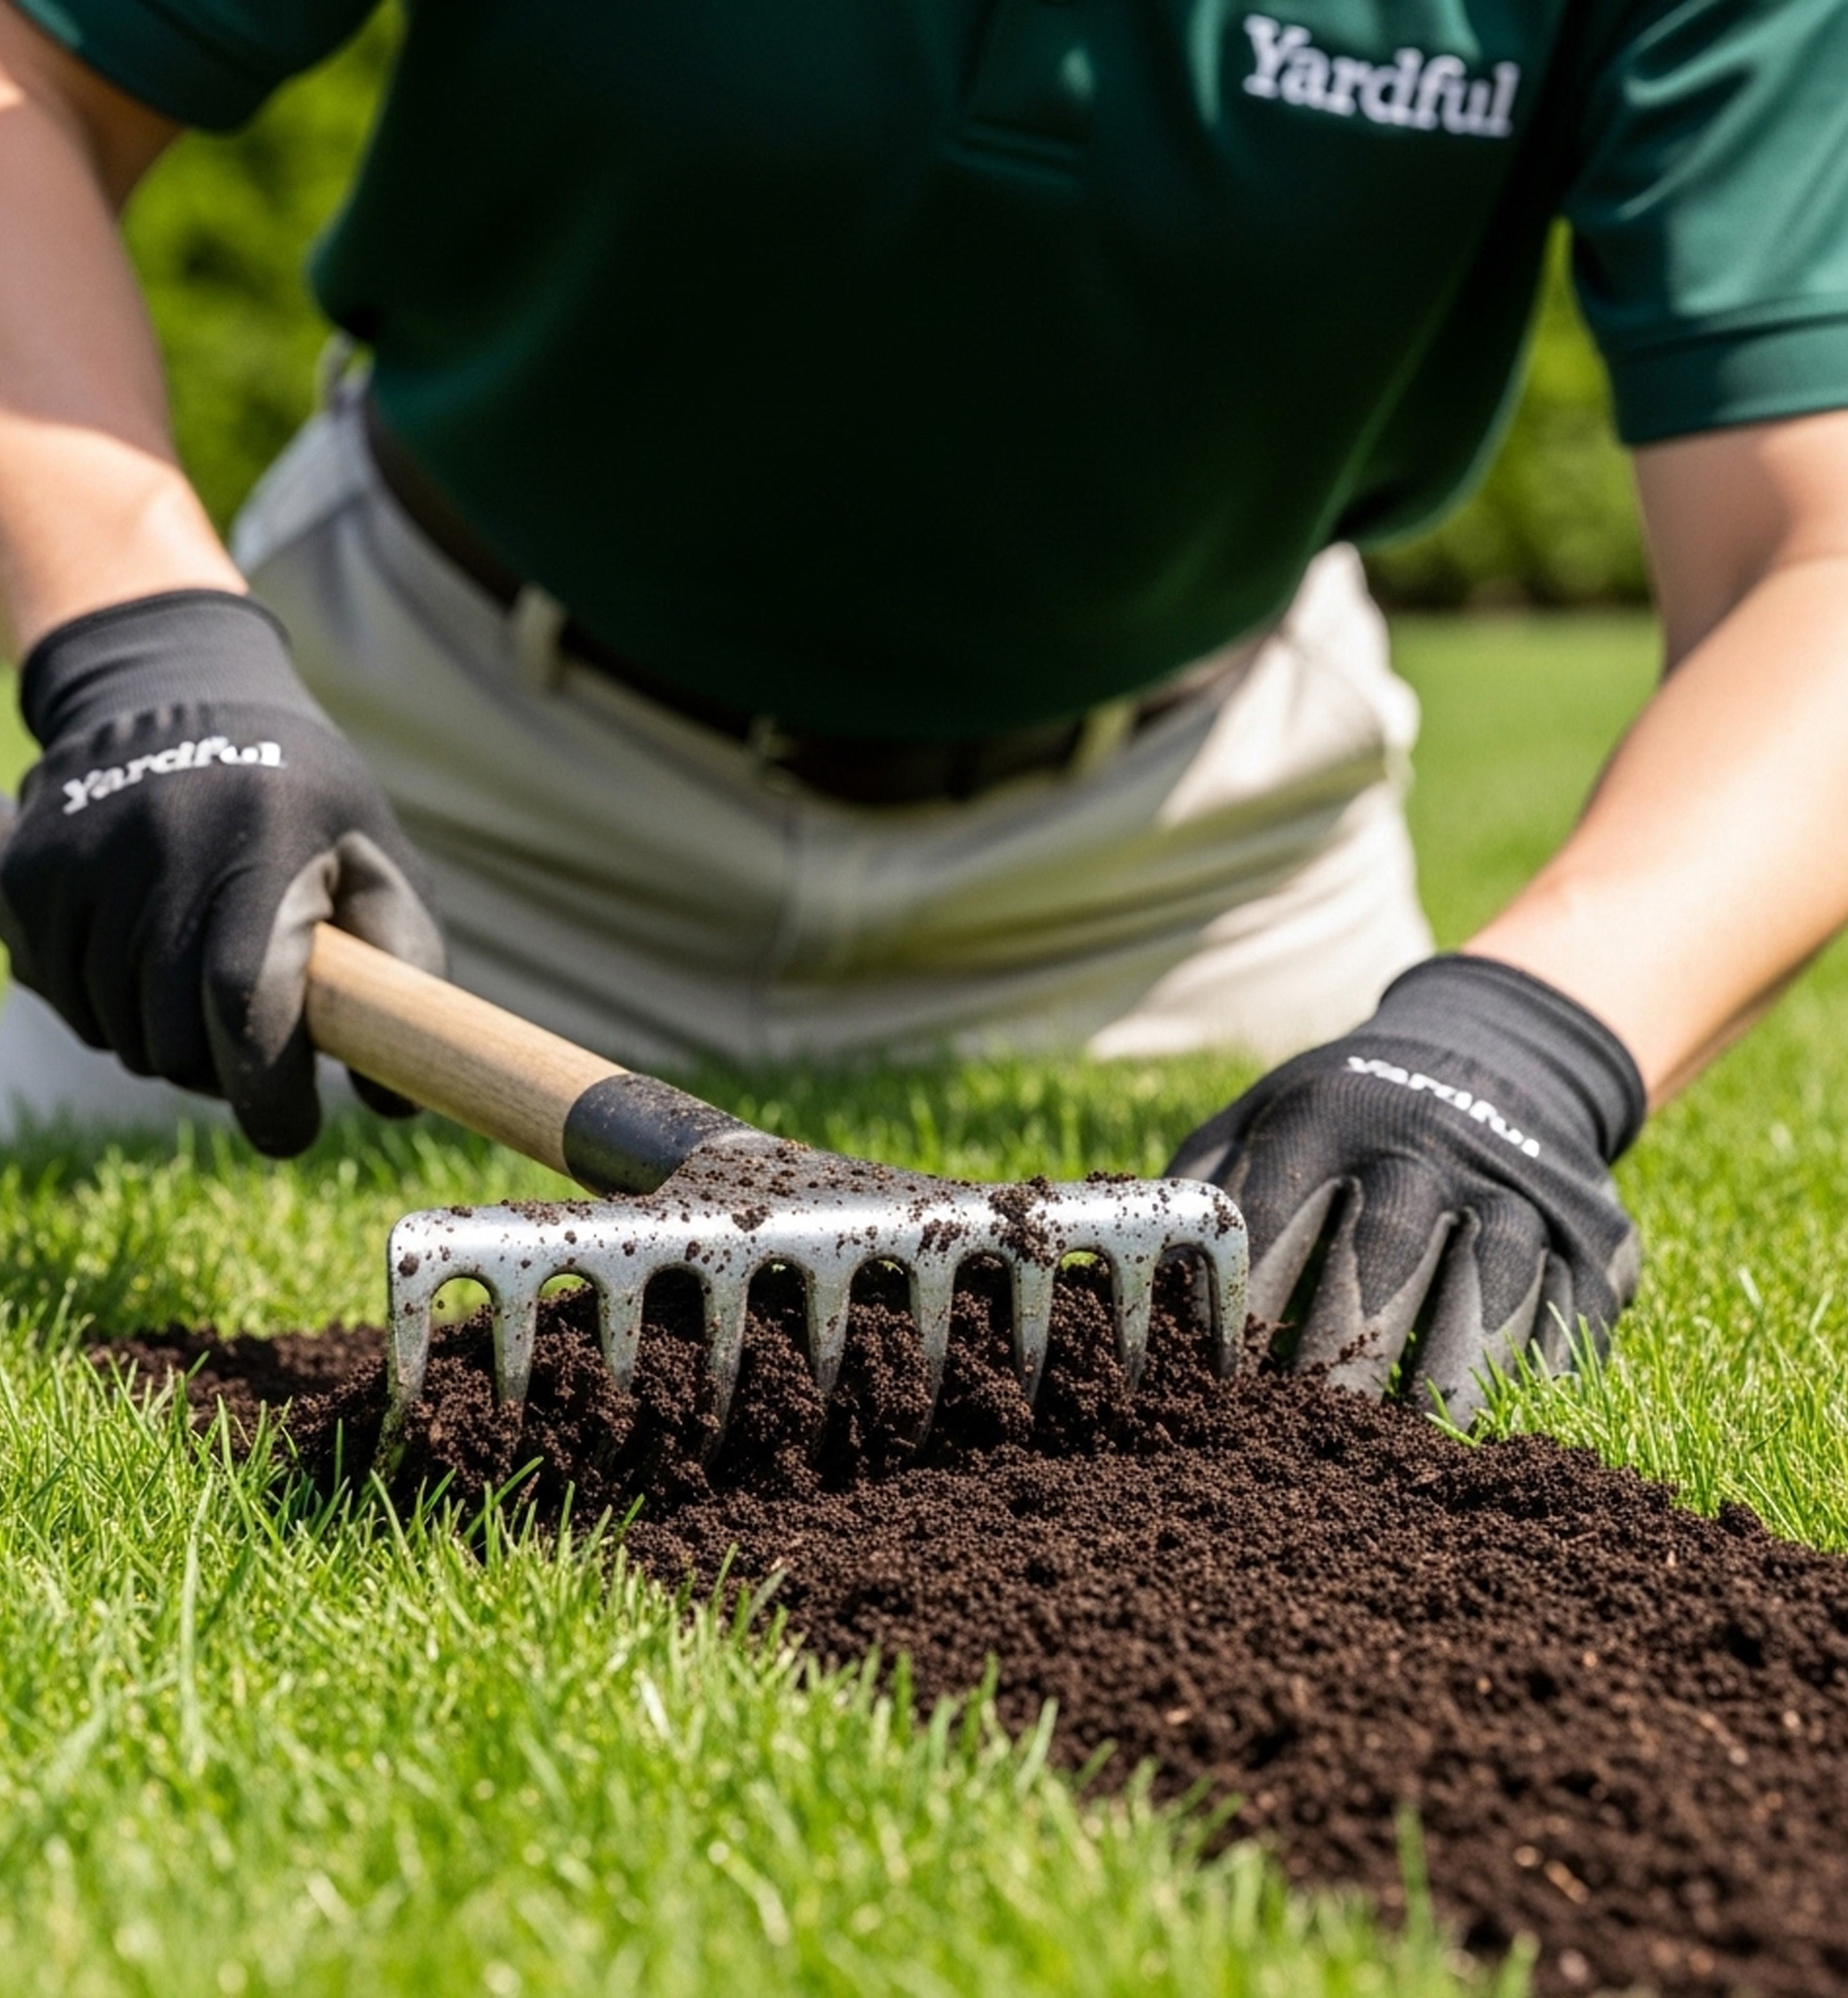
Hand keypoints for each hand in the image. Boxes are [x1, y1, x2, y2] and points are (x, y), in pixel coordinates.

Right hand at [0, 589, 444, 1153]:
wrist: (179, 694)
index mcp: (263, 838)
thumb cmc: (306, 801)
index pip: (242, 997)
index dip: (266, 1088)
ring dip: (164, 1045)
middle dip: (222, 1074)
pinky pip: (60, 996)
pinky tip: (146, 965)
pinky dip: (107, 1010)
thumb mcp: (379, 862)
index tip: (292, 1130)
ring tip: (206, 998)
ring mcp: (80, 857)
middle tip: (257, 1055)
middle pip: (173, 1034)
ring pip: (114, 1031)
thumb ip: (404, 975)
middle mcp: (160, 843)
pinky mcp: (23, 873)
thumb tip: (398, 1104)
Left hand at [1167, 956, 1644, 1418]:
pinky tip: (1494, 1430)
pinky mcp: (1592, 1230)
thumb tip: (1127, 1275)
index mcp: (1326, 1117)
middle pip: (1382, 1256)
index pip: (1275, 1217)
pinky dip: (1532, 1374)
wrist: (1498, 1058)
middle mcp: (1425, 1142)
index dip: (1245, 1303)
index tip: (1221, 1383)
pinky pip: (1568, 1311)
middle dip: (1344, 1354)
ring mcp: (1517, 1183)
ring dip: (1446, 1379)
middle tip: (1312, 1440)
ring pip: (1486, 1288)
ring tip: (1407, 1454)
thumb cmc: (1348, 1116)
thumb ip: (1199, 1184)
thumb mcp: (1265, 1114)